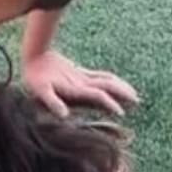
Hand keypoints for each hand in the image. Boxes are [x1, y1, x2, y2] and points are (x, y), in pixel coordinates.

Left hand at [22, 50, 138, 119]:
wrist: (34, 55)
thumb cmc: (35, 77)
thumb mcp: (41, 92)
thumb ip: (53, 102)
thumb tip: (64, 116)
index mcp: (76, 88)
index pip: (97, 96)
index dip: (109, 103)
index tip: (120, 112)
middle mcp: (82, 82)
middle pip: (107, 85)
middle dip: (122, 93)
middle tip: (136, 101)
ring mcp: (82, 76)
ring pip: (106, 79)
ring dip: (120, 86)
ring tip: (133, 93)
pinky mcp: (79, 72)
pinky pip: (99, 75)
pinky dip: (110, 79)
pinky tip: (114, 82)